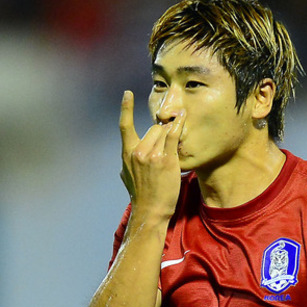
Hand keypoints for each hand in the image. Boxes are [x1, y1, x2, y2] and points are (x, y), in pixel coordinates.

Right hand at [119, 90, 184, 218]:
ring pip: (164, 132)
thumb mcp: (127, 178)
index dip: (126, 108)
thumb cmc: (141, 197)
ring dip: (170, 139)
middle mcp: (137, 151)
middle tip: (166, 151)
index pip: (124, 126)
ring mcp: (151, 155)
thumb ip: (127, 166)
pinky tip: (182, 117)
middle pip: (153, 128)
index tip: (127, 94)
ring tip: (171, 155)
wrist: (150, 212)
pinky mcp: (166, 159)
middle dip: (161, 136)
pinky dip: (178, 125)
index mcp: (127, 154)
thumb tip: (123, 164)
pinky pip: (173, 135)